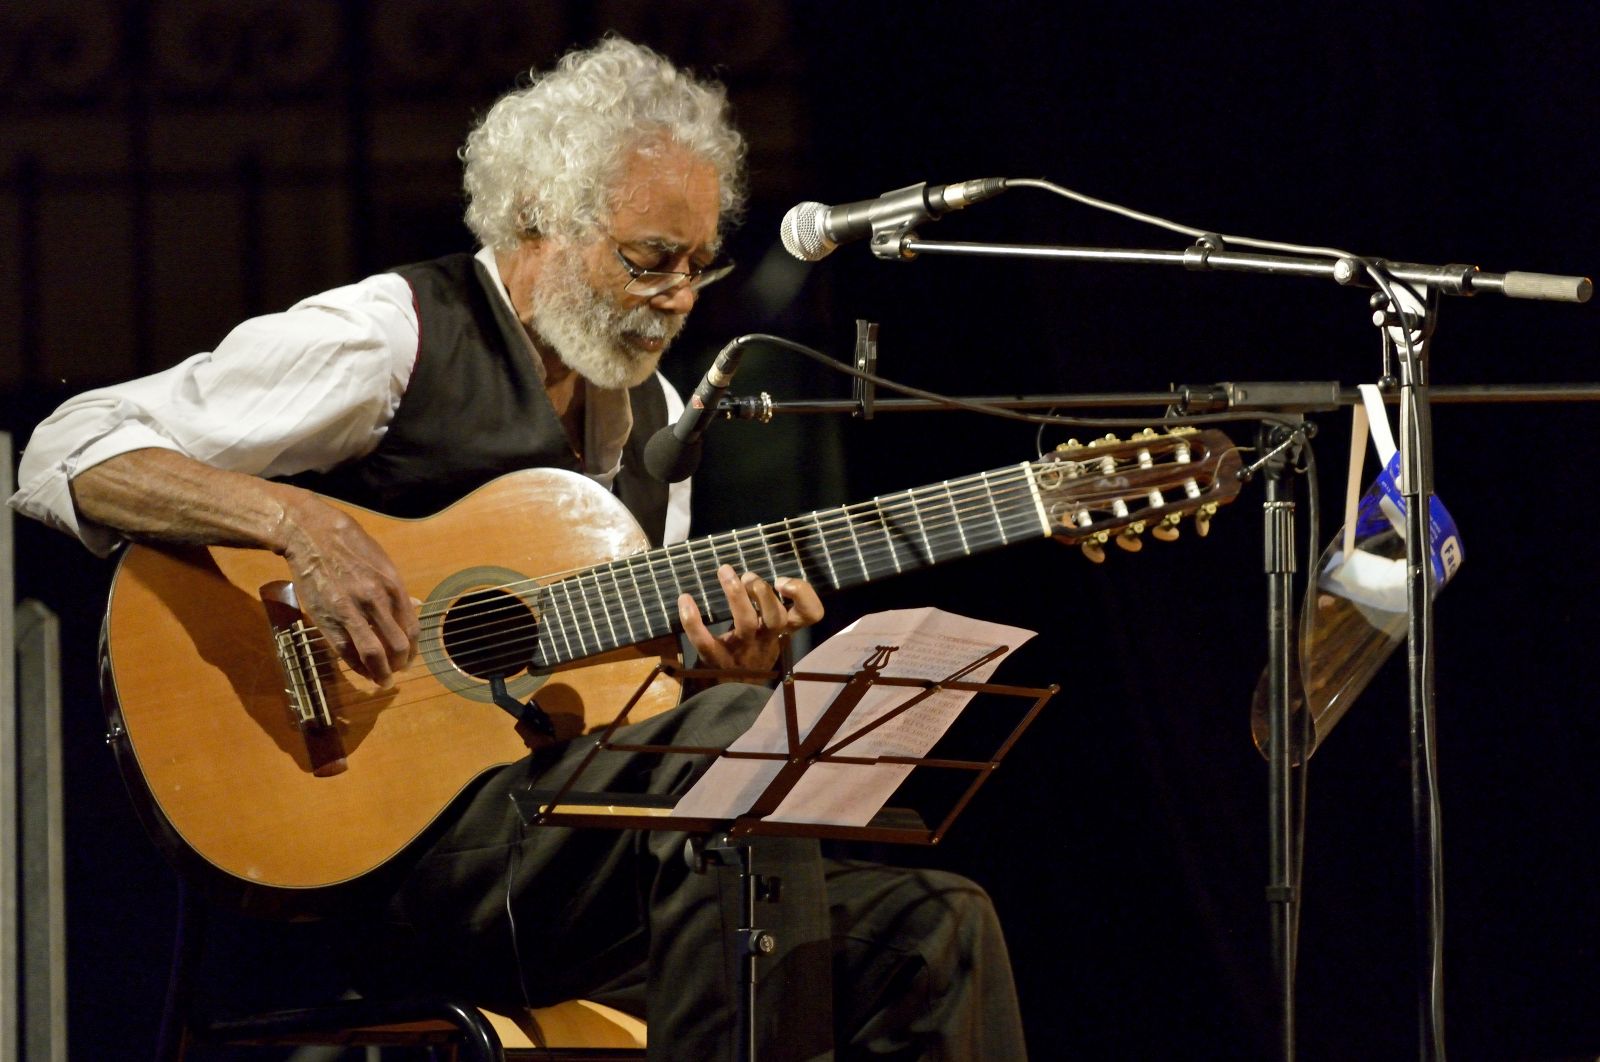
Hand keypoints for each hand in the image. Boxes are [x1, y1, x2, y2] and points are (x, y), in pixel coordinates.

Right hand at [276, 492, 418, 686]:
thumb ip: (397, 589)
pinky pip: (346, 651)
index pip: (411, 628)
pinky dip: (356, 665)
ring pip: (373, 653)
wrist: (311, 535)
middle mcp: (375, 600)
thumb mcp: (382, 562)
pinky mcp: (327, 618)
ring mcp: (350, 611)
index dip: (413, 649)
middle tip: (398, 671)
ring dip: (381, 672)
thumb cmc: (350, 545)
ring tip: (383, 679)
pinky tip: (362, 670)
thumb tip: (414, 607)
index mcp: (393, 585)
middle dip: (401, 664)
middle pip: (397, 645)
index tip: (410, 658)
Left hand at [679, 565, 823, 675]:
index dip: (803, 594)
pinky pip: (706, 642)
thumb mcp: (767, 631)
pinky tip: (685, 599)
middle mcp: (767, 641)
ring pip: (745, 624)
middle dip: (763, 592)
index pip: (810, 614)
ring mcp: (744, 652)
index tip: (782, 581)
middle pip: (775, 617)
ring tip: (725, 571)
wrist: (731, 693)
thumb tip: (748, 575)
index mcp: (781, 631)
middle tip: (748, 576)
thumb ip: (766, 607)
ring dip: (735, 595)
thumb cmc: (751, 650)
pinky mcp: (718, 661)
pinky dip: (693, 620)